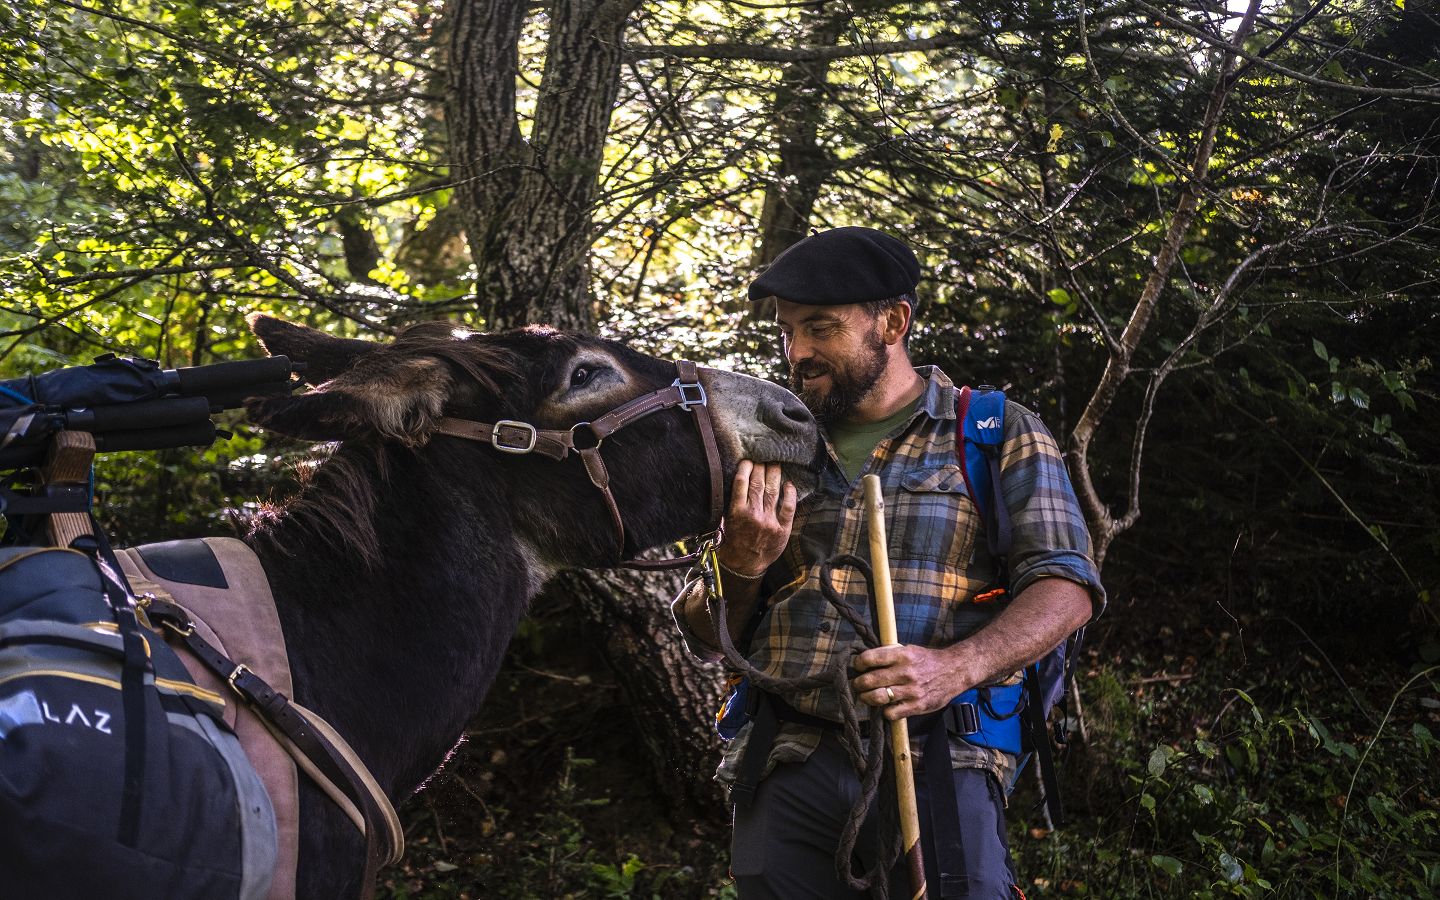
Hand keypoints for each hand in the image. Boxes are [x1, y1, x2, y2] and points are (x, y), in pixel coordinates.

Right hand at [717, 460, 795, 577]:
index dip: (746, 468)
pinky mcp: (782, 528)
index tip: (748, 460)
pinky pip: (788, 507)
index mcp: (736, 511)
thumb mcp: (726, 520)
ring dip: (774, 475)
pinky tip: (788, 484)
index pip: (741, 483)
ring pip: (773, 491)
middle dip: (761, 468)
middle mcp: (753, 514)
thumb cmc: (734, 540)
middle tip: (763, 458)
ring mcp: (769, 521)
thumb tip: (739, 479)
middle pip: (758, 484)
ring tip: (776, 464)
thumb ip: (732, 502)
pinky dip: (789, 494)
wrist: (744, 564)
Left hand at [851, 644, 968, 720]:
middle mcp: (906, 672)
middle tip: (857, 684)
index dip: (858, 663)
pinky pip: (891, 713)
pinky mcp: (917, 705)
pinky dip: (885, 711)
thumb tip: (866, 660)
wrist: (955, 670)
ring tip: (865, 696)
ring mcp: (911, 690)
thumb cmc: (927, 660)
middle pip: (870, 680)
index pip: (870, 658)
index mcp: (902, 655)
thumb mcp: (909, 649)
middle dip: (858, 683)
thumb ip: (889, 653)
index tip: (857, 666)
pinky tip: (886, 706)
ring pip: (877, 697)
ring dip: (866, 698)